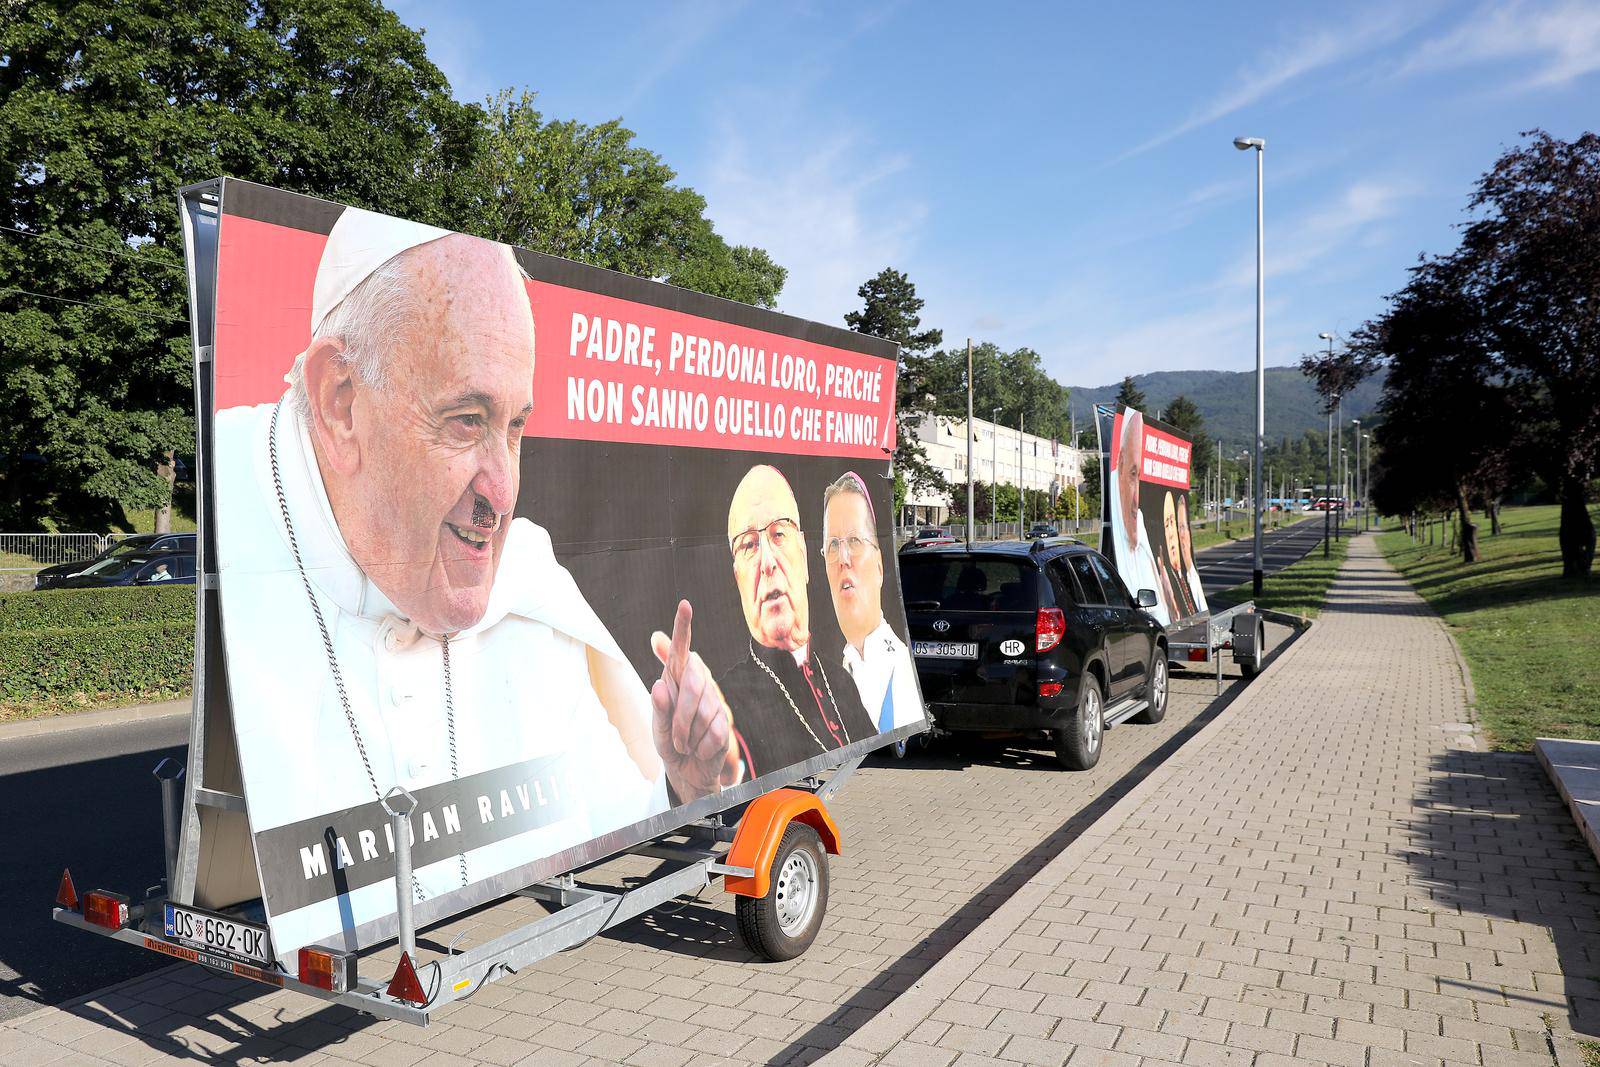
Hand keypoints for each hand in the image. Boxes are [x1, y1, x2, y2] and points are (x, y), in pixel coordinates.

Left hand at [650, 600, 740, 801]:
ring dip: (688, 737)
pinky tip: (700, 750)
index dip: (682, 628)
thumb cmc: (670, 742)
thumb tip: (659, 685)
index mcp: (677, 680)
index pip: (680, 651)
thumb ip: (658, 708)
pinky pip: (714, 732)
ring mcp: (714, 703)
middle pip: (694, 683)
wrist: (688, 771)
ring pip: (703, 712)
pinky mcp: (724, 723)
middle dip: (680, 716)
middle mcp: (698, 685)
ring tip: (685, 745)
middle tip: (675, 739)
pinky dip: (702, 747)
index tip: (684, 605)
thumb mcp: (657, 728)